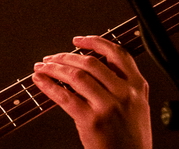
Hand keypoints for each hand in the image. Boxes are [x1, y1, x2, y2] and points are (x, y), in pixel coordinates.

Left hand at [31, 35, 151, 148]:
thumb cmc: (130, 137)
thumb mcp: (136, 106)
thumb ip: (121, 85)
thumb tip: (90, 65)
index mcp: (138, 87)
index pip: (118, 54)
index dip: (95, 42)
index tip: (78, 40)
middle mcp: (125, 93)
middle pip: (90, 62)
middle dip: (65, 57)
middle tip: (51, 58)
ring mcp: (108, 106)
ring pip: (75, 75)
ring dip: (53, 68)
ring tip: (42, 67)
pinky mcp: (92, 120)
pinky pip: (64, 96)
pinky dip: (48, 85)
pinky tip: (40, 81)